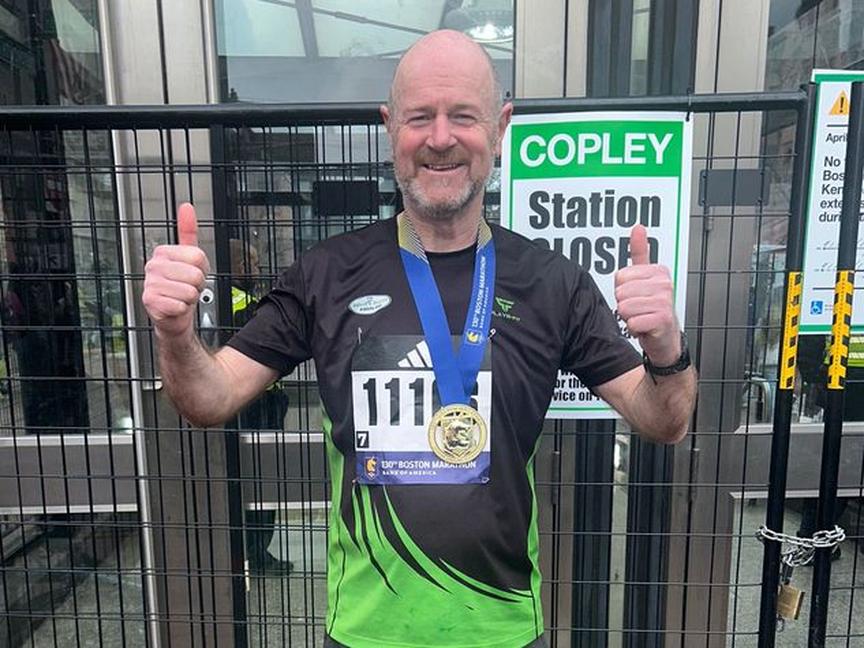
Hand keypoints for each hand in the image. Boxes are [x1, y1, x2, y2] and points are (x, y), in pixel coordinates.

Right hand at [142, 203, 209, 337]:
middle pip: (195, 275)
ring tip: (181, 296)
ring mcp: (150, 283)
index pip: (198, 256)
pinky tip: (175, 306)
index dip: (202, 269)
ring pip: (189, 291)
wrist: (173, 313)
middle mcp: (153, 266)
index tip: (192, 272)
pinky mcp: (150, 301)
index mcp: (163, 252)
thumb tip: (186, 207)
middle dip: (197, 285)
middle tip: (187, 287)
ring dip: (190, 298)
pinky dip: (183, 309)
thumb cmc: (182, 285)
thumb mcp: (188, 257)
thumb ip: (188, 231)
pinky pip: (181, 305)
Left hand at [614, 224, 680, 365]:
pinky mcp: (662, 320)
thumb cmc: (653, 310)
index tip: (638, 296)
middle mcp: (664, 284)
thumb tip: (638, 227)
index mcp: (658, 271)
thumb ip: (640, 253)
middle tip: (640, 310)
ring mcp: (665, 301)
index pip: (620, 277)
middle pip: (620, 292)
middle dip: (625, 305)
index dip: (623, 290)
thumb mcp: (646, 278)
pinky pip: (632, 322)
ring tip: (643, 318)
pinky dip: (635, 329)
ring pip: (624, 307)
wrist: (666, 340)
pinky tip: (645, 328)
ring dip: (629, 318)